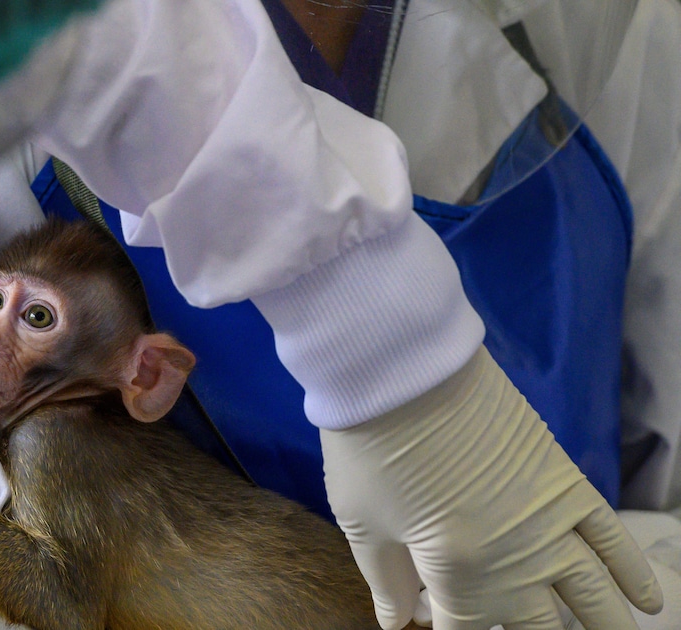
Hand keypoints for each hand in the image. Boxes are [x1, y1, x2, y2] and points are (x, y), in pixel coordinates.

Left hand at [321, 347, 662, 628]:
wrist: (401, 370)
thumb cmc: (370, 448)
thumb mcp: (364, 523)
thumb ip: (387, 580)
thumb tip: (397, 622)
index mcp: (461, 576)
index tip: (444, 627)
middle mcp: (517, 559)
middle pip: (539, 624)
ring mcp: (549, 521)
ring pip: (592, 594)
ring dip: (604, 625)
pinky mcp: (565, 481)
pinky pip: (612, 537)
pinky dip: (633, 572)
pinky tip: (647, 602)